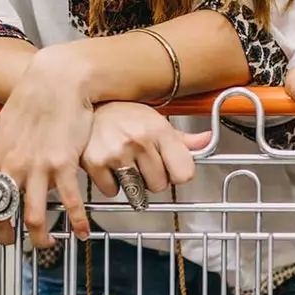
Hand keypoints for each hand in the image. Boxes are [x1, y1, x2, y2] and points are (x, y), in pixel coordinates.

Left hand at [0, 46, 94, 247]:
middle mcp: (11, 165)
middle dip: (4, 235)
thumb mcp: (6, 126)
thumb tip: (1, 166)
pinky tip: (84, 232)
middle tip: (12, 242)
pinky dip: (77, 222)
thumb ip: (2, 151)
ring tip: (46, 243)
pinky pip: (69, 202)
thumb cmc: (34, 99)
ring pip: (33, 217)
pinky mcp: (63, 164)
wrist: (58, 80)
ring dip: (39, 238)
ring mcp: (37, 167)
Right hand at [82, 103, 211, 197]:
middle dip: (151, 178)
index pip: (184, 173)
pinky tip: (109, 166)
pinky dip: (110, 184)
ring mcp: (116, 152)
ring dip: (132, 183)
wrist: (88, 104)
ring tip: (125, 163)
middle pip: (159, 186)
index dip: (177, 174)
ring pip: (137, 191)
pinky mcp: (95, 163)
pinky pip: (112, 191)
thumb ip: (182, 139)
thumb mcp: (156, 121)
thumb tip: (207, 141)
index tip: (169, 169)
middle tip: (140, 162)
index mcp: (159, 130)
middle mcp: (139, 141)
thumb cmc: (123, 114)